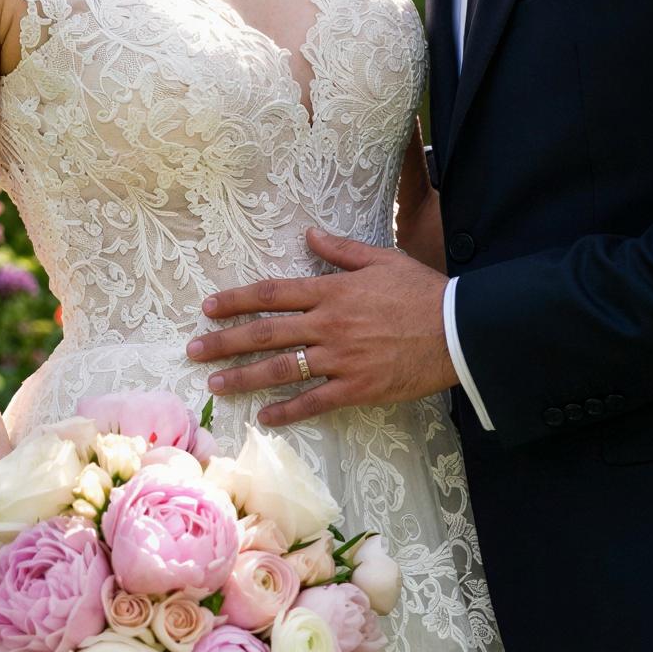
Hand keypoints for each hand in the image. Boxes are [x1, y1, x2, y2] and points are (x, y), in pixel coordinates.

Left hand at [185, 227, 453, 425]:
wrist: (458, 330)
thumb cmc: (422, 291)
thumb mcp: (382, 260)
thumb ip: (341, 251)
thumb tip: (309, 234)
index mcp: (332, 291)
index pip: (273, 294)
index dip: (237, 301)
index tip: (209, 308)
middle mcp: (328, 325)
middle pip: (265, 333)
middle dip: (225, 342)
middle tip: (194, 350)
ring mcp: (340, 360)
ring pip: (281, 370)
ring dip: (244, 377)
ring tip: (215, 384)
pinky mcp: (357, 388)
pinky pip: (314, 402)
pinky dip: (288, 411)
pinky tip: (265, 416)